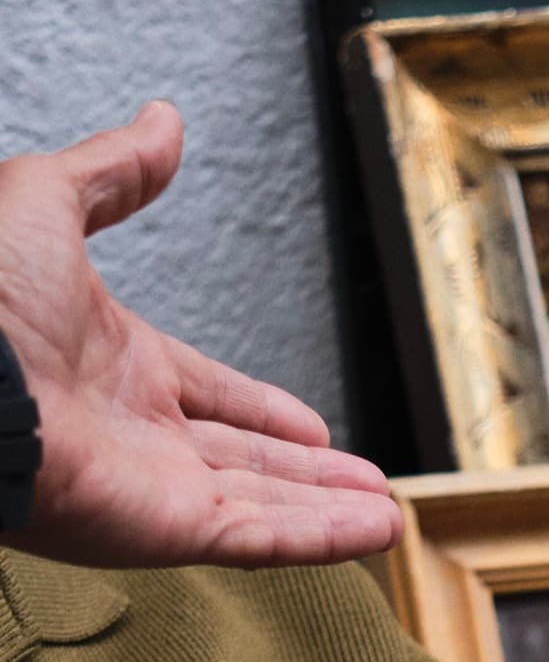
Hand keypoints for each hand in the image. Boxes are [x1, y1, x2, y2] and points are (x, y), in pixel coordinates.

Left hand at [0, 104, 401, 568]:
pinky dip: (322, 539)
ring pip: (265, 506)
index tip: (311, 426)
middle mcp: (137, 434)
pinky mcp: (168, 529)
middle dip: (309, 475)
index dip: (262, 410)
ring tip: (389, 518)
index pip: (209, 396)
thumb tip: (162, 123)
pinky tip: (376, 532)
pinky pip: (261, 537)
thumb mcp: (46, 199)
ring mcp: (154, 488)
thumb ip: (114, 171)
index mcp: (114, 365)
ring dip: (330, 512)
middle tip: (364, 481)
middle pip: (247, 461)